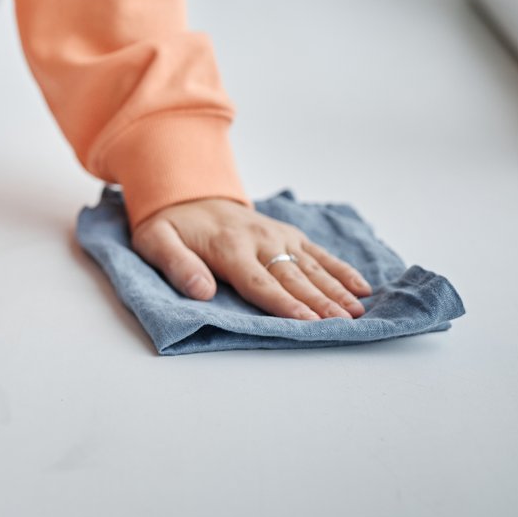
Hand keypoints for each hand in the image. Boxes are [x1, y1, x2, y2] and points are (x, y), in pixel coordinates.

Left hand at [130, 196, 372, 319]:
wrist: (185, 192)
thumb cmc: (170, 226)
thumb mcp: (155, 242)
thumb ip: (177, 266)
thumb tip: (202, 293)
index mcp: (228, 246)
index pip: (259, 282)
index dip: (283, 304)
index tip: (306, 322)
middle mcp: (259, 239)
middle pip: (292, 277)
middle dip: (320, 302)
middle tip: (345, 324)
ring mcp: (277, 235)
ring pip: (311, 266)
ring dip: (336, 290)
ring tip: (358, 313)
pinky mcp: (287, 234)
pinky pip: (318, 253)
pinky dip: (341, 270)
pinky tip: (362, 288)